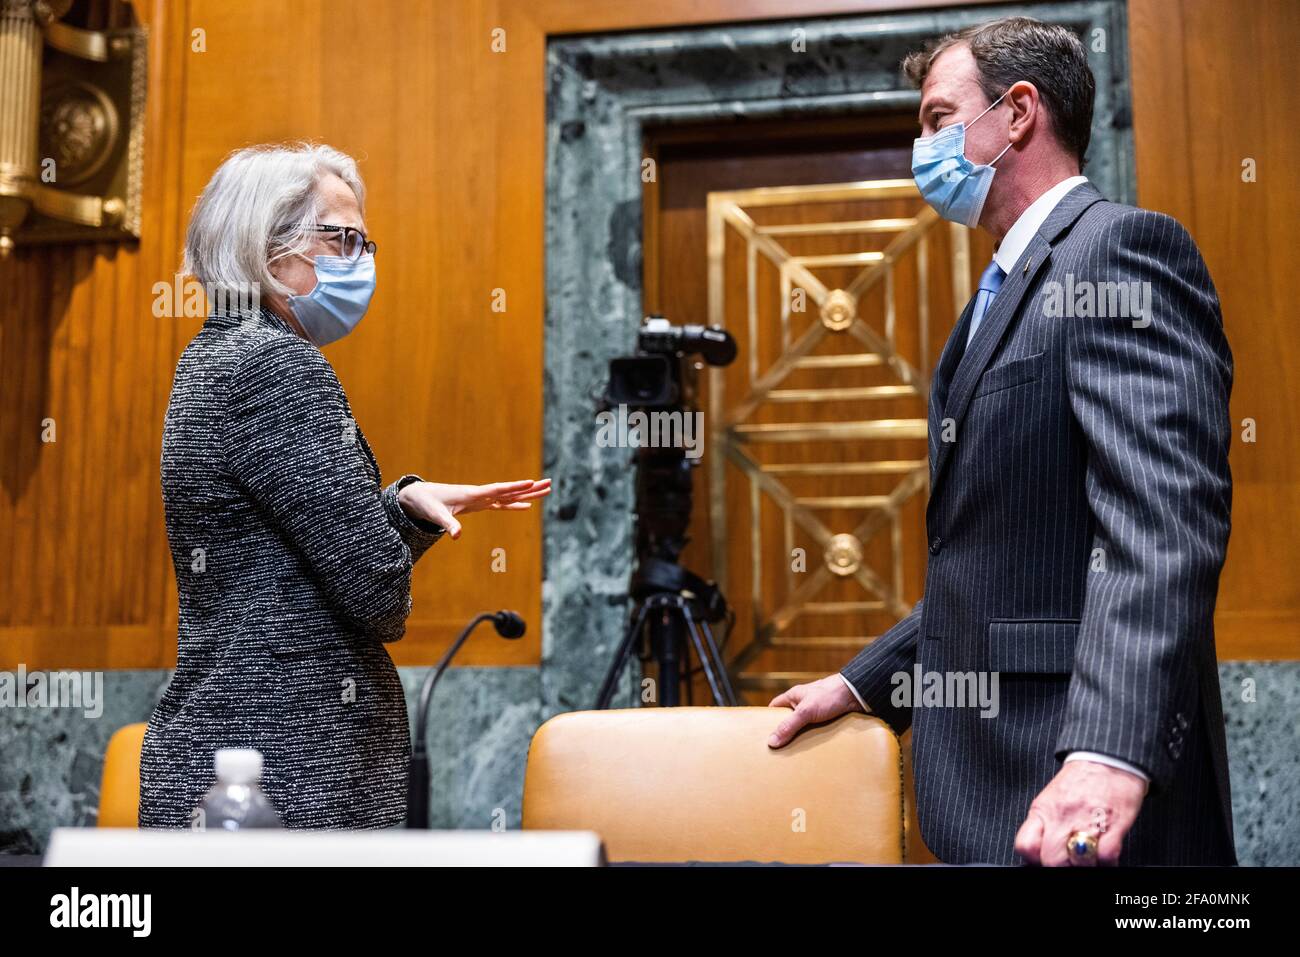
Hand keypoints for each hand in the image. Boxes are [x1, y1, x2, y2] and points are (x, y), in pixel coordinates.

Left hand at [398, 478, 550, 538]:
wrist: (419, 497)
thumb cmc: (427, 504)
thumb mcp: (436, 515)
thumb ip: (448, 524)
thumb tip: (456, 536)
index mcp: (473, 494)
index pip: (498, 490)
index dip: (515, 487)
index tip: (532, 482)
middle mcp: (481, 494)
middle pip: (510, 490)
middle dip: (530, 487)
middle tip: (550, 483)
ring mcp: (481, 498)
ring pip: (509, 495)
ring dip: (527, 493)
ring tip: (546, 490)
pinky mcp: (479, 504)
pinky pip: (502, 504)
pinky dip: (515, 504)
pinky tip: (527, 505)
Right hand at [766, 674, 862, 748]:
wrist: (857, 693)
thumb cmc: (830, 695)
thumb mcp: (806, 711)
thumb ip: (789, 726)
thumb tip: (771, 742)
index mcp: (794, 696)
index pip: (775, 707)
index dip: (767, 718)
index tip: (763, 733)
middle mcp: (804, 703)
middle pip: (789, 719)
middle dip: (785, 732)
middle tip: (779, 749)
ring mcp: (816, 711)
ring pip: (803, 726)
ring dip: (802, 738)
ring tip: (796, 754)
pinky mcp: (828, 718)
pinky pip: (817, 730)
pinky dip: (815, 738)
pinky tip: (814, 750)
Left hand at [1013, 760, 1146, 865]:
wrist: (1108, 759)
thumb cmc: (1081, 779)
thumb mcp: (1051, 797)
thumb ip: (1044, 823)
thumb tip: (1040, 849)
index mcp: (1043, 810)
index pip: (1026, 845)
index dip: (1033, 859)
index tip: (1042, 860)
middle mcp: (1062, 818)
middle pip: (1051, 860)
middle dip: (1061, 866)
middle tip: (1070, 861)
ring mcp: (1087, 822)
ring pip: (1078, 863)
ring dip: (1084, 865)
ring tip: (1089, 857)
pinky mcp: (1113, 826)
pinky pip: (1106, 857)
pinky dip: (1107, 862)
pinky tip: (1106, 855)